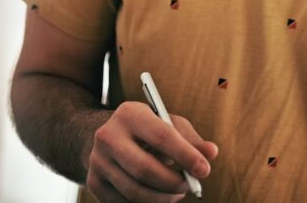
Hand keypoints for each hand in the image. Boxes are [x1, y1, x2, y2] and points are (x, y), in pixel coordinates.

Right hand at [86, 101, 217, 201]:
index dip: (185, 155)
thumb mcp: (168, 124)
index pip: (161, 135)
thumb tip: (211, 154)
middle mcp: (108, 135)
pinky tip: (158, 195)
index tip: (205, 170)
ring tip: (177, 192)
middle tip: (190, 185)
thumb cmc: (147, 129)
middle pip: (145, 169)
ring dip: (163, 198)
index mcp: (129, 113)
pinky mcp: (94, 183)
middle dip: (173, 182)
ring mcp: (98, 161)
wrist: (108, 137)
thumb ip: (191, 139)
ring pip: (135, 191)